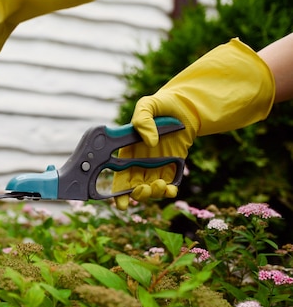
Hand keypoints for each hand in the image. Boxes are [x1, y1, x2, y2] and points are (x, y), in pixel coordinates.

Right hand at [113, 38, 274, 209]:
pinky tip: (171, 189)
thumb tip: (150, 142)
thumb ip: (143, 120)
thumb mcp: (148, 105)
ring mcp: (157, 165)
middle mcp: (140, 162)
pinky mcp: (174, 166)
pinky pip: (169, 184)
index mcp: (128, 151)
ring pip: (151, 189)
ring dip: (153, 193)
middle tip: (144, 190)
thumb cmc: (162, 104)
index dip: (117, 192)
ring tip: (160, 185)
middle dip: (137, 195)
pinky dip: (169, 191)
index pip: (118, 175)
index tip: (122, 202)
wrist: (187, 105)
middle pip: (134, 187)